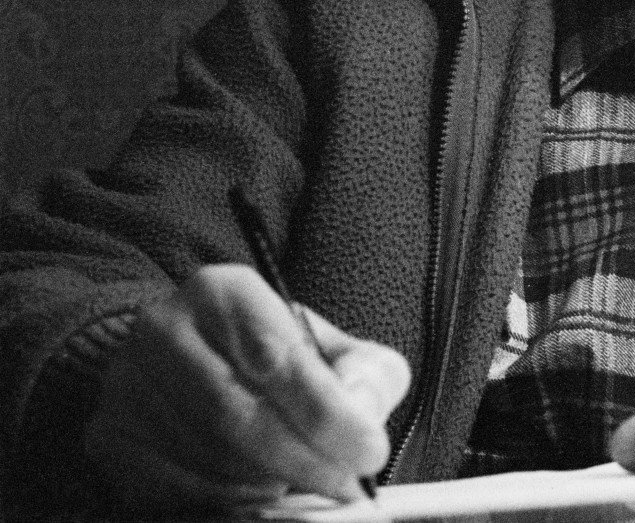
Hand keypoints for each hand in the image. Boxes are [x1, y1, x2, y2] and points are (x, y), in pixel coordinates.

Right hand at [84, 264, 410, 511]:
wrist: (188, 360)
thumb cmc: (272, 356)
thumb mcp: (332, 347)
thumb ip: (364, 374)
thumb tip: (362, 415)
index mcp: (225, 292)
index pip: (277, 358)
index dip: (327, 414)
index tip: (367, 452)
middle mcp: (165, 329)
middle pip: (236, 412)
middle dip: (302, 459)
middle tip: (344, 483)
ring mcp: (128, 384)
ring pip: (206, 454)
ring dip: (266, 481)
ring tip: (303, 481)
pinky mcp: (110, 434)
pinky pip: (171, 485)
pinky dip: (226, 499)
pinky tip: (258, 493)